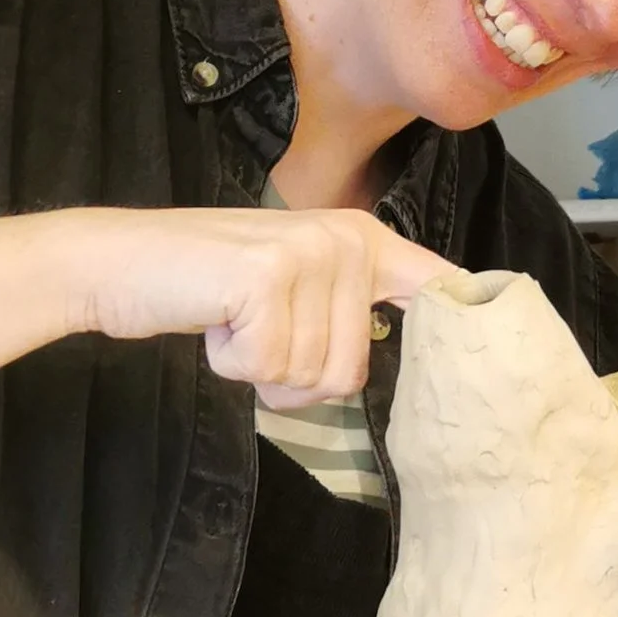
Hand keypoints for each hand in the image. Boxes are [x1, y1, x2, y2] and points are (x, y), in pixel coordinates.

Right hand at [65, 205, 460, 407]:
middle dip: (292, 376)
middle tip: (252, 332)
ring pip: (308, 376)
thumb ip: (345, 307)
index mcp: (361, 240)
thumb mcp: (290, 286)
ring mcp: (308, 254)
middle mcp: (345, 240)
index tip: (498, 341)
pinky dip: (229, 363)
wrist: (119, 263)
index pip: (435, 284)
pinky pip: (266, 369)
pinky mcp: (266, 278)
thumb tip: (411, 335)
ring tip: (231, 319)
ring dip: (259, 370)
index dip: (463, 318)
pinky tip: (212, 319)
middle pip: (349, 371)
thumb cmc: (203, 286)